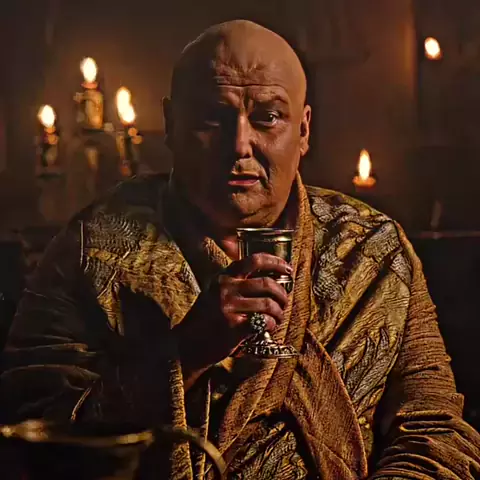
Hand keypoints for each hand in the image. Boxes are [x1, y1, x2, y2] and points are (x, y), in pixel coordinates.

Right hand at [175, 253, 290, 382]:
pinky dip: (271, 324)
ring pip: (268, 304)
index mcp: (223, 277)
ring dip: (279, 312)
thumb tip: (270, 280)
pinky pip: (264, 321)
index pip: (254, 260)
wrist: (187, 344)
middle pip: (266, 283)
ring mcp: (229, 307)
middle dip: (282, 293)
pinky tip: (269, 327)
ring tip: (278, 318)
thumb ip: (236, 284)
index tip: (288, 269)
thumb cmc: (206, 319)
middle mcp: (225, 288)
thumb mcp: (215, 292)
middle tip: (285, 301)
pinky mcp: (233, 326)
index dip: (275, 262)